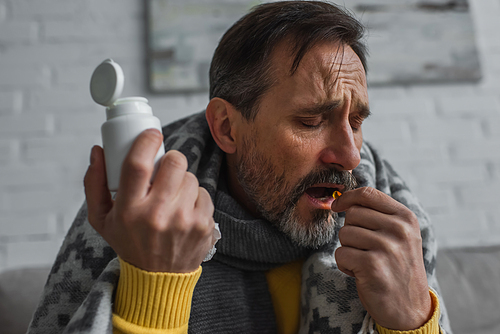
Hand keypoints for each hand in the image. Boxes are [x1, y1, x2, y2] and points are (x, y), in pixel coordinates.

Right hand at [84, 129, 214, 272]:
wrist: (158, 278)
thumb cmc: (129, 242)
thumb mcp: (102, 219)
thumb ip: (94, 183)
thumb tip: (98, 151)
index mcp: (129, 210)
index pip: (138, 165)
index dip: (146, 142)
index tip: (152, 134)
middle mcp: (157, 215)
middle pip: (174, 163)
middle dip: (171, 159)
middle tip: (165, 170)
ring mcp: (184, 220)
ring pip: (191, 177)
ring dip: (182, 181)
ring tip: (173, 197)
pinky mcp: (204, 225)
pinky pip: (205, 193)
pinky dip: (195, 197)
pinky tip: (185, 211)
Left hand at [331, 187, 431, 329]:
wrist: (409, 310)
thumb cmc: (397, 268)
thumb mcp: (400, 236)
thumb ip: (379, 215)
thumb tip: (346, 198)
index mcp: (406, 218)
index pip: (368, 193)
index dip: (347, 197)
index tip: (337, 205)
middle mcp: (399, 230)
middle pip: (352, 214)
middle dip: (351, 231)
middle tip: (365, 249)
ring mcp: (387, 247)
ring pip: (344, 233)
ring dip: (348, 249)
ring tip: (365, 263)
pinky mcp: (372, 265)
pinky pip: (341, 253)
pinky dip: (345, 265)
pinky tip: (361, 274)